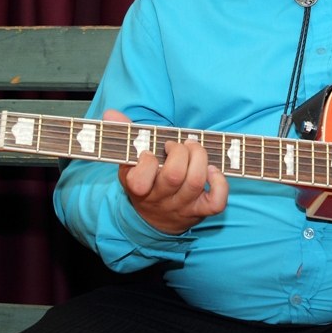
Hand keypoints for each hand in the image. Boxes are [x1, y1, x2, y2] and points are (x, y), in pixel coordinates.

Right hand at [104, 109, 228, 234]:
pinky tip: (212, 170)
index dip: (147, 162)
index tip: (149, 153)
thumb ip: (125, 135)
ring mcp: (181, 206)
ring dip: (199, 158)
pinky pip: (216, 203)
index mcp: (138, 187)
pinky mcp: (200, 211)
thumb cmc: (144, 180)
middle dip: (180, 152)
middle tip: (178, 145)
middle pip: (174, 176)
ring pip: (195, 182)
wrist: (155, 219)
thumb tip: (111, 113)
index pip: (140, 181)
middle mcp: (160, 199)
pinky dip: (220, 183)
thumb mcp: (129, 162)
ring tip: (194, 149)